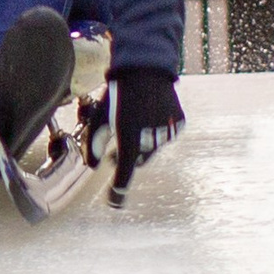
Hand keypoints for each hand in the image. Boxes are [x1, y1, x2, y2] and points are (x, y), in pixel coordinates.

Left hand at [106, 68, 184, 201]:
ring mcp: (168, 132)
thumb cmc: (117, 95)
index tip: (115, 204)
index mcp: (129, 137)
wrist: (146, 69)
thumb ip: (95, 144)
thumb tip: (94, 165)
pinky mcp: (179, 125)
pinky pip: (166, 136)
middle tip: (117, 150)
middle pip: (139, 160)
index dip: (119, 191)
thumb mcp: (99, 117)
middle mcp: (151, 138)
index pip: (124, 173)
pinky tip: (150, 113)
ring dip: (143, 142)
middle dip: (128, 158)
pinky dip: (157, 131)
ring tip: (135, 120)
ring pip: (153, 149)